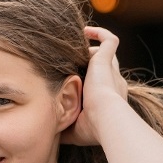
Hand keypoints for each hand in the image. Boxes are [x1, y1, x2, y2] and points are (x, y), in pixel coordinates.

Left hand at [62, 26, 129, 146]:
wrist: (107, 120)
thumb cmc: (91, 128)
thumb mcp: (74, 129)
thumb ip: (63, 127)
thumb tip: (50, 131)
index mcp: (108, 99)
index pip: (100, 87)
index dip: (89, 83)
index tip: (73, 83)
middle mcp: (112, 83)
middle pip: (104, 68)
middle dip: (91, 64)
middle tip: (71, 63)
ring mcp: (110, 71)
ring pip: (106, 53)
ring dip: (92, 48)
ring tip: (75, 44)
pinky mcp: (106, 61)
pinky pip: (109, 40)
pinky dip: (100, 33)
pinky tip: (85, 31)